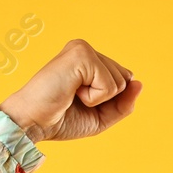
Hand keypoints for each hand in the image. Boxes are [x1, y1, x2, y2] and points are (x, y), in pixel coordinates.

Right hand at [0, 38, 141, 143]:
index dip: (110, 101)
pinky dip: (94, 98)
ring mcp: (83, 49)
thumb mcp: (101, 117)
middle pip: (125, 79)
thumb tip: (139, 83)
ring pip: (120, 81)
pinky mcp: (81, 54)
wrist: (32, 122)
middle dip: (107, 100)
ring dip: (99, 99)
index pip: (124, 80)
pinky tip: (72, 92)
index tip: (81, 102)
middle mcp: (85, 50)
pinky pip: (110, 85)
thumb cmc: (61, 120)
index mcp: (89, 60)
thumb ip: (123, 104)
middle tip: (76, 100)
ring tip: (72, 95)